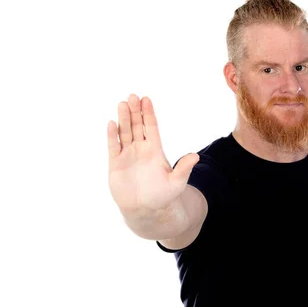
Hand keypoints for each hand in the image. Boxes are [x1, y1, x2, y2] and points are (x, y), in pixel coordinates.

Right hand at [107, 94, 198, 211]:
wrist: (145, 210)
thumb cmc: (162, 196)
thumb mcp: (176, 183)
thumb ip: (184, 169)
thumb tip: (196, 156)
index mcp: (155, 150)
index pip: (151, 127)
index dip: (148, 113)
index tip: (146, 99)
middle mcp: (140, 149)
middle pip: (137, 125)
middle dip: (135, 111)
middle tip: (132, 96)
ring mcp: (127, 155)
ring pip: (125, 132)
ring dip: (123, 118)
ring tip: (122, 104)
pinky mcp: (115, 163)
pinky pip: (113, 146)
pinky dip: (112, 135)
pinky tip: (112, 123)